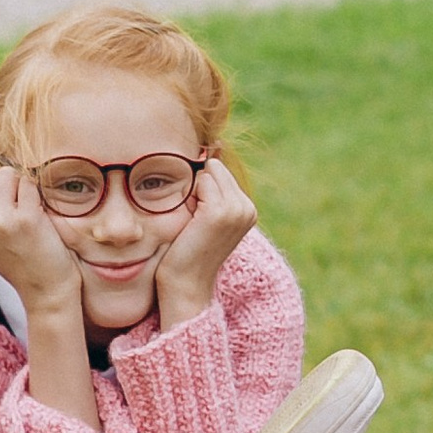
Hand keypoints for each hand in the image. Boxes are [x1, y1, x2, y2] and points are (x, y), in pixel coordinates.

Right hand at [0, 164, 82, 311]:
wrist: (48, 293)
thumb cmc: (29, 260)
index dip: (8, 196)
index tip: (17, 221)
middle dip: (15, 188)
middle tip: (29, 215)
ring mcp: (0, 222)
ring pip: (11, 175)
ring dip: (28, 189)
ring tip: (35, 216)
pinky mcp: (25, 219)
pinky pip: (31, 184)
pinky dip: (41, 195)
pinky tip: (44, 218)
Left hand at [152, 155, 257, 329]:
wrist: (184, 284)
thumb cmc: (187, 252)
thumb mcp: (204, 217)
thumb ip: (210, 189)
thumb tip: (212, 147)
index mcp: (247, 210)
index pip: (219, 173)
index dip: (202, 190)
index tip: (198, 219)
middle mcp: (247, 208)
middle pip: (215, 169)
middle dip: (199, 187)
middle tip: (194, 222)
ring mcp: (236, 210)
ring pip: (209, 172)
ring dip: (193, 192)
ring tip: (192, 223)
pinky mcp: (220, 212)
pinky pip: (201, 180)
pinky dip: (189, 196)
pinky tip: (190, 222)